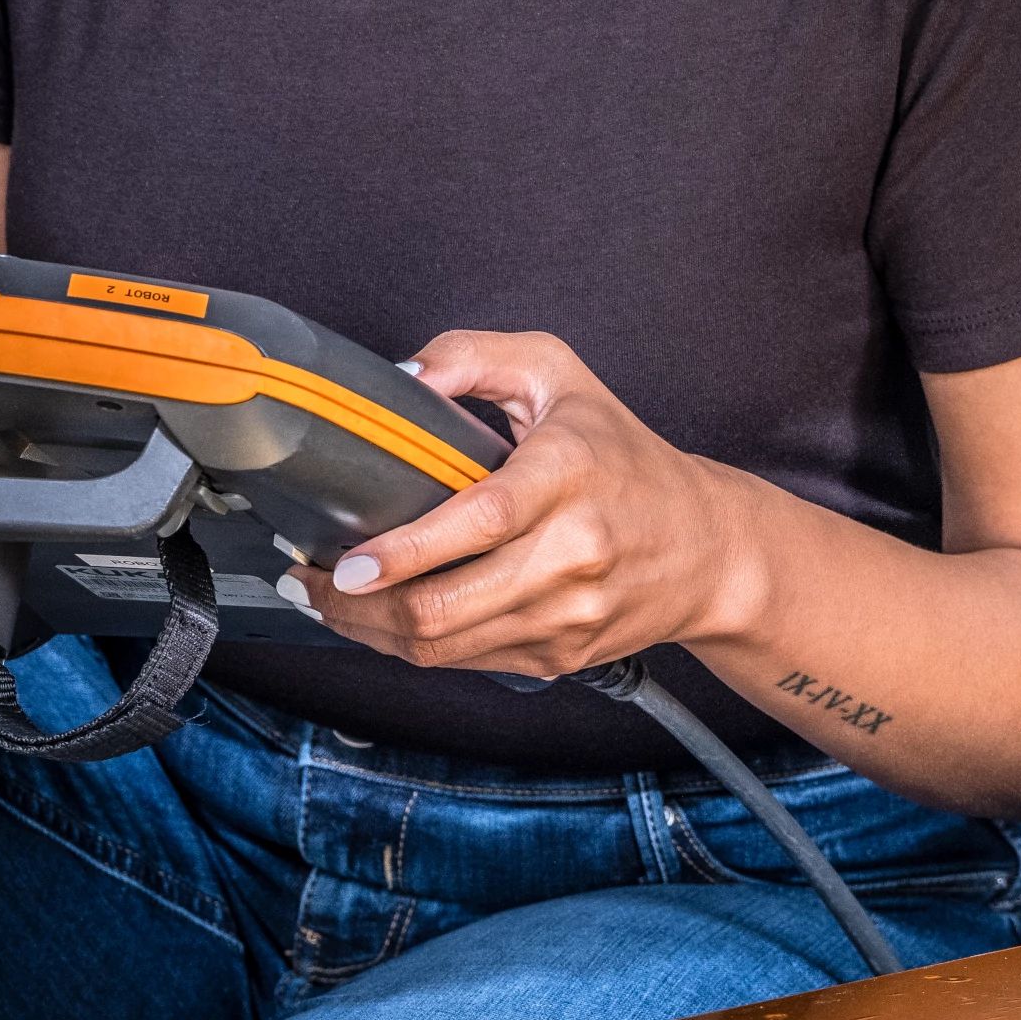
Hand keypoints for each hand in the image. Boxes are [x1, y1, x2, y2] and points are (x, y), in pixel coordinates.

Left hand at [297, 330, 762, 686]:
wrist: (709, 549)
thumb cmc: (624, 456)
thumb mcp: (558, 375)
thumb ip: (474, 357)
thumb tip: (400, 380)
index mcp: (569, 475)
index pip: (481, 523)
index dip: (407, 551)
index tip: (350, 560)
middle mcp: (573, 553)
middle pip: (447, 606)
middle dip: (361, 605)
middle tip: (311, 581)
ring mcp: (567, 614)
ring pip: (445, 647)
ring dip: (372, 632)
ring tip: (329, 601)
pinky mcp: (560, 655)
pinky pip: (467, 662)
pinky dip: (412, 646)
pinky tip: (383, 618)